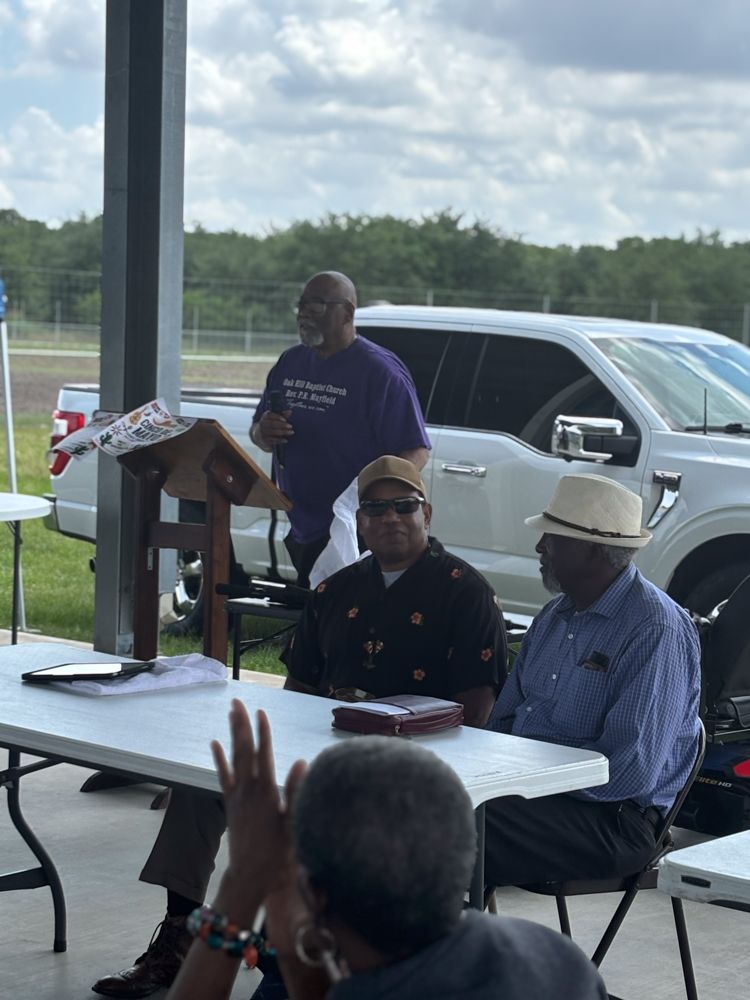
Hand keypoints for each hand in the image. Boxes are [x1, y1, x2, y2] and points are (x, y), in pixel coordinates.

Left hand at [211, 701, 306, 907]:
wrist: (251, 876)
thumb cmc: (279, 853)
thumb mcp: (293, 823)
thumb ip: (296, 792)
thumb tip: (302, 761)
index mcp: (265, 792)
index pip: (263, 754)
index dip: (262, 732)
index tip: (261, 712)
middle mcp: (247, 790)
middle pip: (243, 750)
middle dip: (241, 724)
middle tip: (238, 702)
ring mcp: (237, 796)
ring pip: (233, 758)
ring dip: (232, 734)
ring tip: (231, 713)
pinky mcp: (230, 804)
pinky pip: (223, 776)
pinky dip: (220, 758)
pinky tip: (215, 743)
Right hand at [254, 409, 293, 448]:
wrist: (259, 436)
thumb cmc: (270, 425)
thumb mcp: (275, 419)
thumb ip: (282, 415)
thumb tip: (290, 411)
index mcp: (264, 417)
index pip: (269, 415)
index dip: (277, 417)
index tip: (285, 420)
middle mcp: (262, 424)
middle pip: (272, 424)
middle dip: (282, 425)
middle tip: (291, 426)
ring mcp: (262, 432)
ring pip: (273, 432)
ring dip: (283, 432)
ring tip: (292, 432)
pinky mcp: (264, 440)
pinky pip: (272, 440)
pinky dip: (280, 440)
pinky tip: (286, 440)